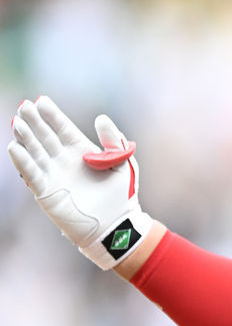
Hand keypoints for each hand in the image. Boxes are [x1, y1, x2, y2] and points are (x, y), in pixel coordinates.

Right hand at [8, 96, 152, 269]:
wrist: (116, 224)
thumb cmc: (122, 195)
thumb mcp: (123, 163)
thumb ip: (113, 140)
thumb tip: (101, 117)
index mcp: (82, 151)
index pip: (63, 129)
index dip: (52, 115)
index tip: (41, 101)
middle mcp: (64, 161)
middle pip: (45, 137)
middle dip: (34, 122)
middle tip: (24, 106)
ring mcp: (54, 176)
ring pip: (36, 152)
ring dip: (26, 138)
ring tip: (17, 123)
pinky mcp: (46, 192)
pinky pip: (32, 174)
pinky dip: (23, 161)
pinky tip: (15, 147)